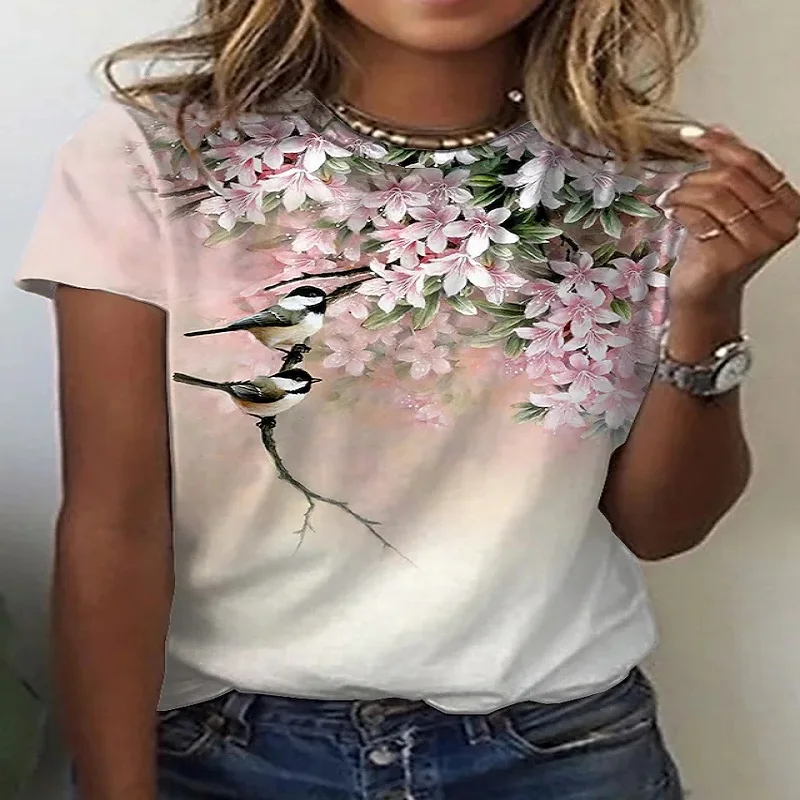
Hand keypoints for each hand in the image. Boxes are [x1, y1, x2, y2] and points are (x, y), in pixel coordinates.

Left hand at [657, 125, 799, 312]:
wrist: (704, 291)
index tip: (691, 135)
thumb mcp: (725, 202)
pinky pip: (699, 217)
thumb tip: (718, 129)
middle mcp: (780, 224)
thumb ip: (726, 166)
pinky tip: (672, 212)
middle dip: (696, 176)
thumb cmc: (715, 249)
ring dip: (684, 192)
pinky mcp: (730, 257)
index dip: (720, 144)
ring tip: (672, 199)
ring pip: (714, 195)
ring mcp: (757, 243)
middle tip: (678, 186)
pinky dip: (680, 210)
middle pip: (732, 178)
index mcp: (788, 205)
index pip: (754, 162)